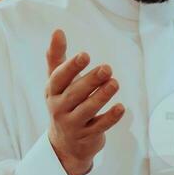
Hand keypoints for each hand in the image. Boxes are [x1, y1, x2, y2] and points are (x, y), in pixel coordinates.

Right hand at [45, 28, 123, 174]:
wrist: (65, 143)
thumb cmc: (63, 102)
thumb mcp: (57, 82)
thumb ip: (56, 57)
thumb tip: (57, 31)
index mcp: (52, 92)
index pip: (59, 78)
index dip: (71, 67)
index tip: (85, 55)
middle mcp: (59, 108)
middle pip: (75, 93)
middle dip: (91, 80)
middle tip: (107, 68)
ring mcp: (72, 124)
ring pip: (87, 110)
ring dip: (102, 97)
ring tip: (115, 83)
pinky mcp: (87, 136)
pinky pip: (99, 127)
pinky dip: (110, 118)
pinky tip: (121, 108)